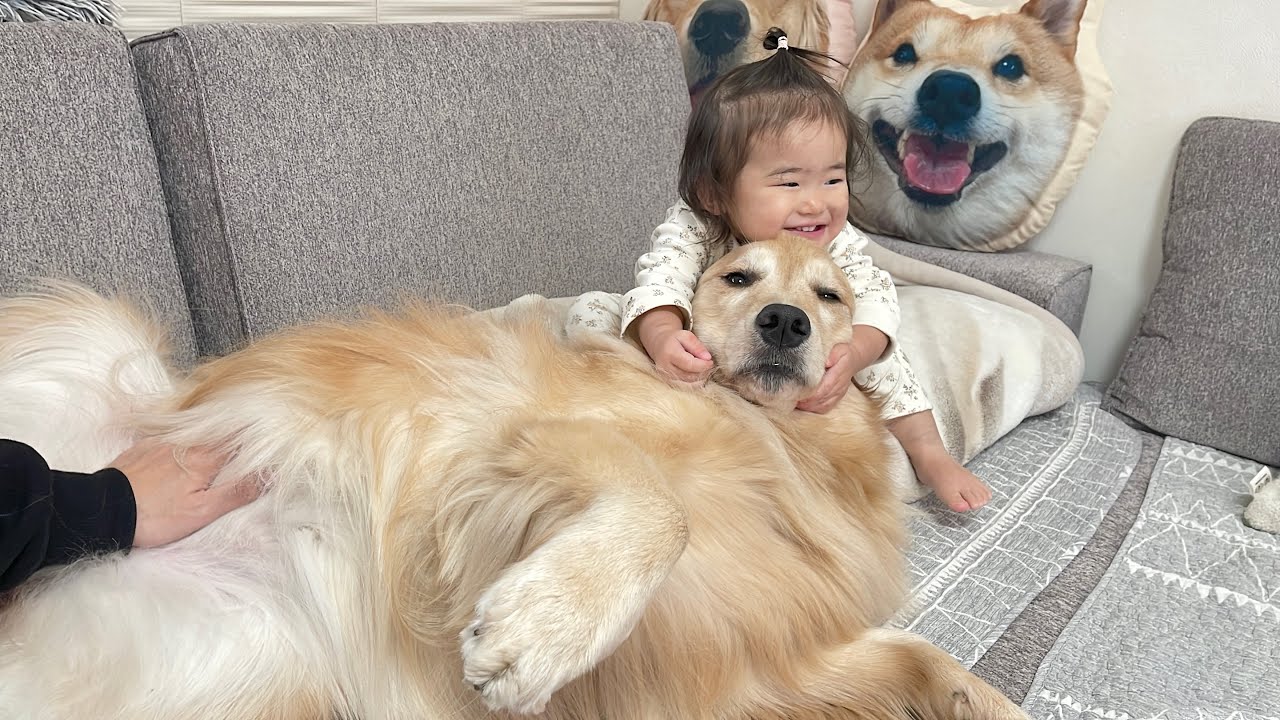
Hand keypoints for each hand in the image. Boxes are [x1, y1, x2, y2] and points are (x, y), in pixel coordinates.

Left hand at [109, 441, 259, 547]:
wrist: (103, 511)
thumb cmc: (155, 516)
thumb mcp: (201, 512)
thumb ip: (237, 491)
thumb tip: (270, 475)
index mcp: (206, 458)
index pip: (241, 440)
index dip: (257, 441)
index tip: (270, 442)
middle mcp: (187, 443)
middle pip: (220, 432)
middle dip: (236, 435)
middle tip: (250, 439)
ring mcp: (162, 442)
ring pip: (197, 432)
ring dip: (211, 436)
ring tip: (220, 444)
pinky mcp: (143, 446)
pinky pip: (172, 435)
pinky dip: (184, 439)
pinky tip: (183, 450)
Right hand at [635, 307, 713, 383]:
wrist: (659, 346)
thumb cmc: (674, 339)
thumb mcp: (686, 336)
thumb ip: (697, 346)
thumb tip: (707, 358)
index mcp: (670, 354)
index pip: (690, 365)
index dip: (704, 365)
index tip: (711, 361)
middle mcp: (666, 368)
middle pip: (690, 376)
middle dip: (703, 371)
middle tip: (708, 364)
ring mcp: (666, 377)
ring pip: (689, 384)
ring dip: (700, 378)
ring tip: (702, 368)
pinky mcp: (668, 383)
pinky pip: (685, 387)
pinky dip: (694, 383)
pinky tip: (697, 374)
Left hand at [796, 342, 855, 413]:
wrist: (855, 360)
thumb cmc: (844, 354)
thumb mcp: (840, 349)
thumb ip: (833, 355)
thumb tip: (826, 362)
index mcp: (838, 375)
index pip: (824, 389)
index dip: (811, 395)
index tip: (798, 394)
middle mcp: (838, 387)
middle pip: (821, 400)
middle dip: (805, 402)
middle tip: (791, 399)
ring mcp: (838, 394)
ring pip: (823, 406)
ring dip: (808, 407)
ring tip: (795, 403)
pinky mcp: (837, 397)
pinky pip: (826, 407)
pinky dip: (815, 409)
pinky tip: (805, 406)